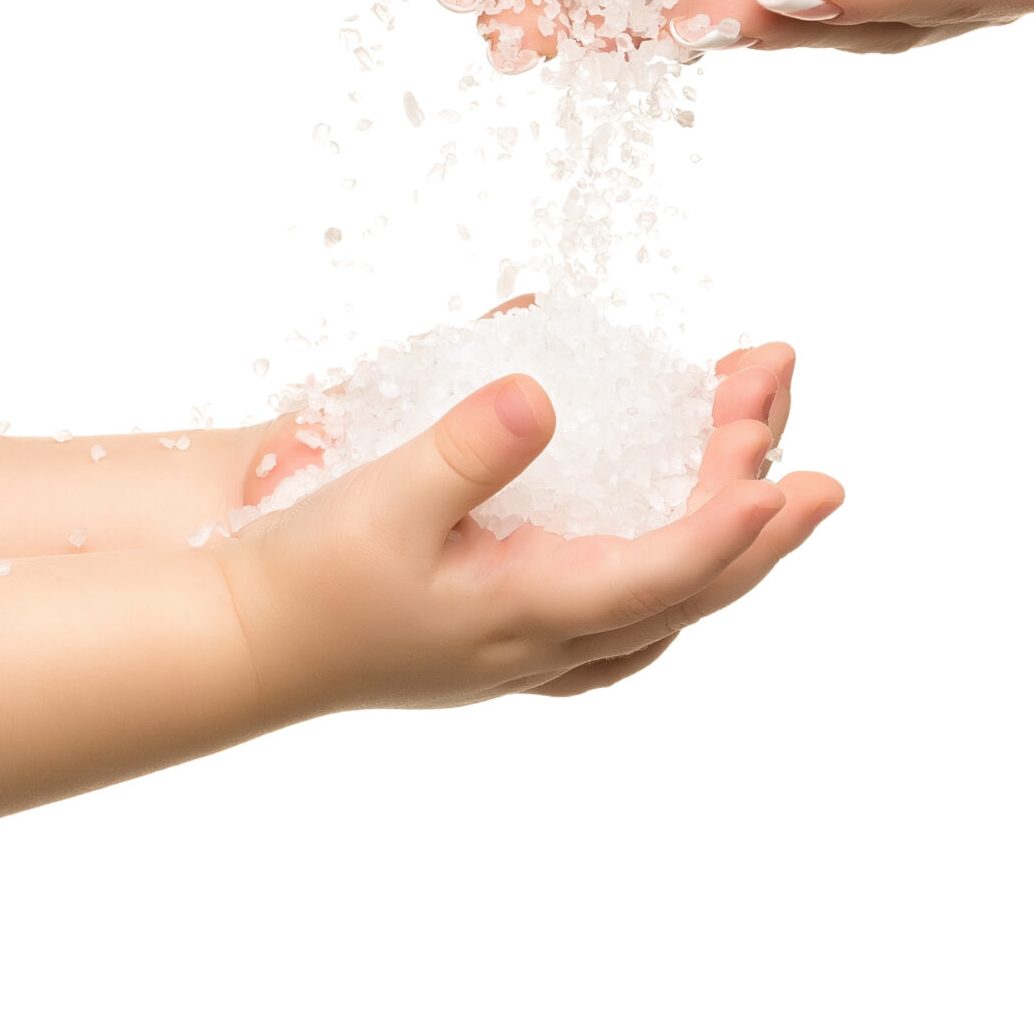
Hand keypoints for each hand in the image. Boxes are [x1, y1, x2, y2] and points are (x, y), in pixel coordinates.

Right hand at [217, 341, 840, 717]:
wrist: (235, 635)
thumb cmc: (300, 579)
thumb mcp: (376, 502)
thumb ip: (461, 450)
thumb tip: (537, 395)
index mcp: (528, 615)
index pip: (659, 575)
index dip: (727, 531)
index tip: (780, 481)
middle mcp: (551, 638)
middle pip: (688, 584)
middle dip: (755, 502)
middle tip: (798, 420)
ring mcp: (537, 639)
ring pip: (668, 597)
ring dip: (728, 522)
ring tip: (768, 438)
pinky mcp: (513, 621)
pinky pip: (625, 612)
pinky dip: (676, 570)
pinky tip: (695, 535)